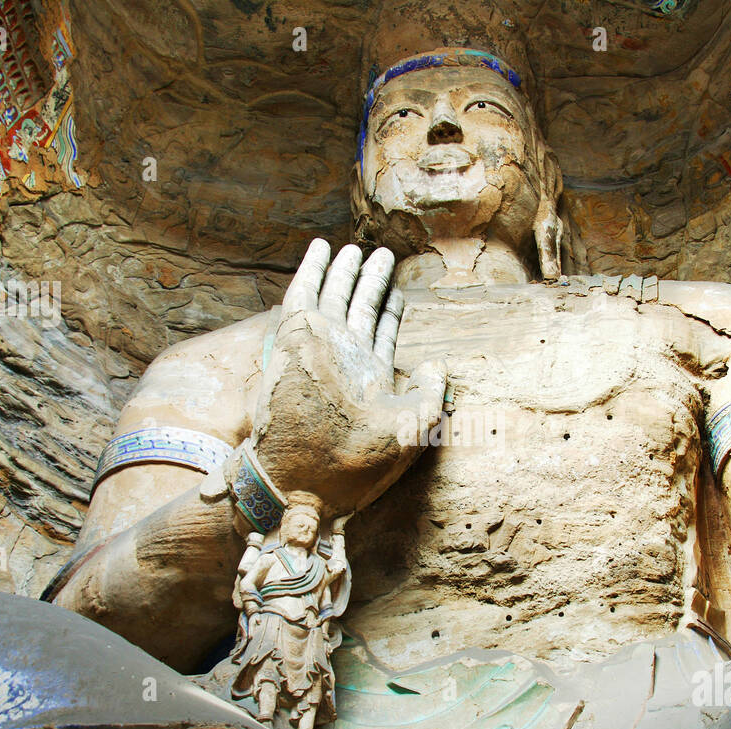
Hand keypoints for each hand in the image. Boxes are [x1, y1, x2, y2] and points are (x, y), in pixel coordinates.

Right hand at [250, 239, 446, 516]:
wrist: (306, 479)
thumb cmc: (358, 463)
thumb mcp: (414, 428)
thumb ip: (432, 394)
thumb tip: (435, 363)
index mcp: (370, 379)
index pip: (384, 333)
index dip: (392, 309)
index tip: (399, 287)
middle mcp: (346, 360)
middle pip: (361, 308)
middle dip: (371, 282)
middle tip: (381, 255)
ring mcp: (320, 347)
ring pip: (336, 296)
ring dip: (345, 271)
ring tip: (355, 247)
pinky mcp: (295, 338)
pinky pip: (304, 294)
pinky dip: (313, 269)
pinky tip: (322, 249)